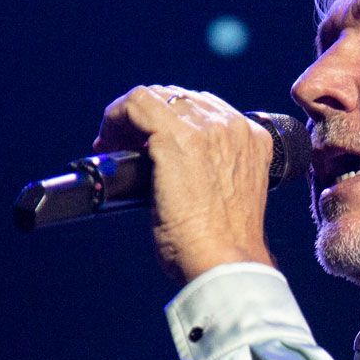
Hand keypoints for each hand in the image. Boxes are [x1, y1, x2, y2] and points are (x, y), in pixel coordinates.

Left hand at [93, 85, 276, 283]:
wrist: (225, 263)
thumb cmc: (223, 246)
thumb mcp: (231, 196)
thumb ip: (214, 171)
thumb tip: (173, 166)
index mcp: (252, 139)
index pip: (203, 108)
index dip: (169, 120)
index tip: (149, 143)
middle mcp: (232, 127)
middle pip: (178, 98)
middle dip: (147, 118)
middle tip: (124, 146)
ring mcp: (206, 130)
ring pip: (154, 97)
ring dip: (128, 118)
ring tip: (113, 145)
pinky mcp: (176, 139)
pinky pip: (136, 104)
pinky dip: (115, 118)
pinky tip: (107, 141)